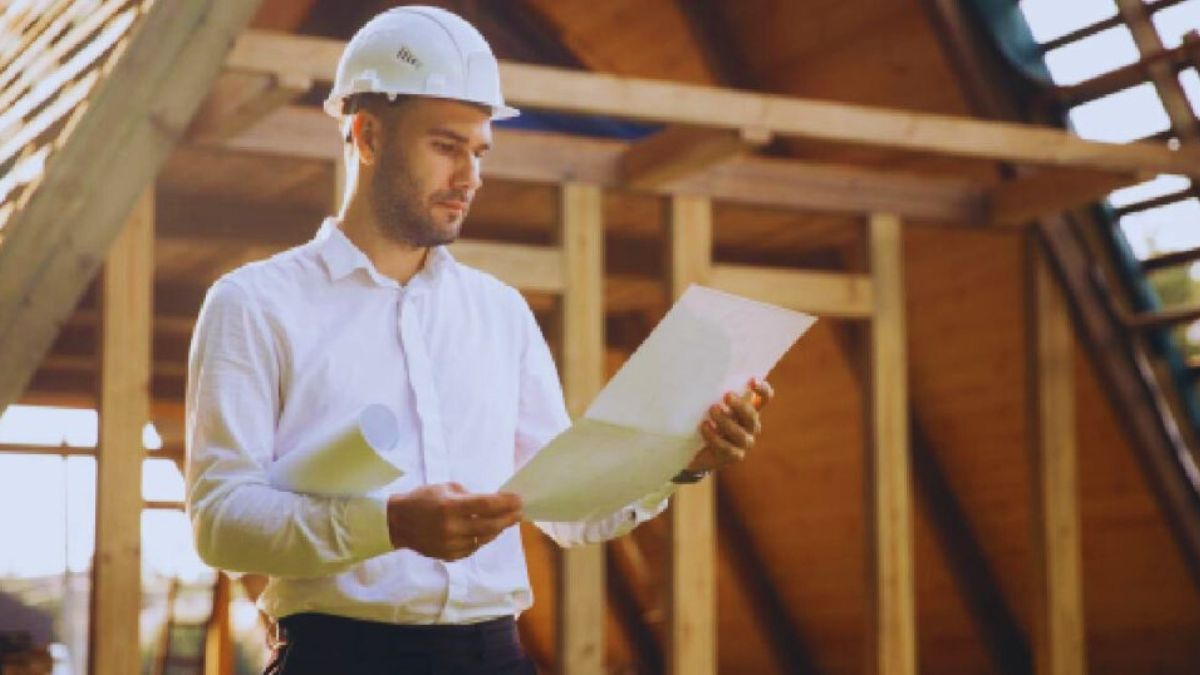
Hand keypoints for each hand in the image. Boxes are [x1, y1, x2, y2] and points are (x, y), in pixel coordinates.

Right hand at [386, 483, 522, 560]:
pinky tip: (488, 532)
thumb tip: (492, 502)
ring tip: (506, 521)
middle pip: (490, 525)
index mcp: (451, 507)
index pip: (487, 505)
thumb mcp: (445, 488)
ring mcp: (451, 545)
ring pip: (484, 539)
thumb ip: (469, 496)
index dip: (507, 503)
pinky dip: (482, 539)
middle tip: (519, 512)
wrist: (397, 523)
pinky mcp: (449, 556)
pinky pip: (473, 548)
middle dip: (508, 518)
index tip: (519, 499)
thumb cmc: (422, 499)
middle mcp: (452, 528)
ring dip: (497, 529)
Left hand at [686, 378, 773, 472]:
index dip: (763, 389)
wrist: (699, 451)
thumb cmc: (709, 422)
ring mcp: (744, 443)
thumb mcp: (714, 407)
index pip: (764, 399)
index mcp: (749, 411)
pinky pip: (726, 447)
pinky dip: (714, 436)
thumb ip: (718, 395)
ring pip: (740, 433)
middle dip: (740, 406)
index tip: (752, 380)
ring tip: (712, 410)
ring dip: (725, 421)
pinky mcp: (734, 456)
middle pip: (752, 416)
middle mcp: (751, 427)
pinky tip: (705, 426)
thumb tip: (711, 375)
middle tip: (727, 396)